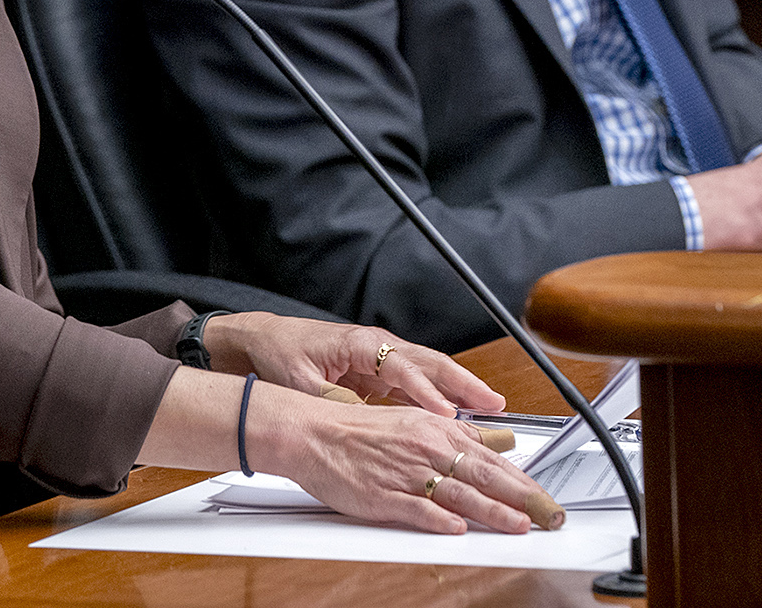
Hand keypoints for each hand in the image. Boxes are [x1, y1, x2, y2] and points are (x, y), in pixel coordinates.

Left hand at [203, 312, 504, 415]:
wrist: (268, 339)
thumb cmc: (284, 355)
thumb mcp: (302, 383)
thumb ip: (334, 402)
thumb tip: (362, 422)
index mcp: (360, 344)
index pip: (402, 367)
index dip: (426, 391)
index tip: (446, 414)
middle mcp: (379, 346)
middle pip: (430, 363)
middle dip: (464, 383)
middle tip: (494, 404)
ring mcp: (383, 357)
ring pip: (431, 371)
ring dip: (461, 389)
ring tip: (492, 409)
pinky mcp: (381, 371)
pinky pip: (419, 383)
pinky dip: (442, 397)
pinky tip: (461, 415)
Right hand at [250, 383, 545, 534]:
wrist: (312, 432)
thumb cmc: (357, 430)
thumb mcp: (413, 421)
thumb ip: (454, 435)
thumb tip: (491, 444)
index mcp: (436, 428)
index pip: (491, 457)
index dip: (523, 479)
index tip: (544, 496)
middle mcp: (426, 447)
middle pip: (485, 474)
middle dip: (523, 498)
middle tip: (549, 515)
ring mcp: (405, 473)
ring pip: (459, 492)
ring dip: (493, 512)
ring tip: (519, 526)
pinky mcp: (383, 496)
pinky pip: (417, 508)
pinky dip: (440, 518)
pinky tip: (460, 529)